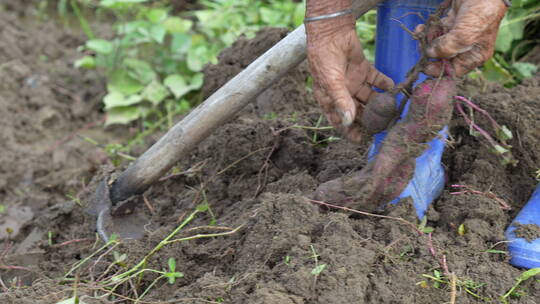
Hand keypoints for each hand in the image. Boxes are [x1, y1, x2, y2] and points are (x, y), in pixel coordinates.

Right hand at [306, 13, 393, 142]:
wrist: (331, 32)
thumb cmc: (324, 58)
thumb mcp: (331, 82)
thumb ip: (341, 101)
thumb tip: (348, 122)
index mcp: (329, 99)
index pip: (339, 120)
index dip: (349, 131)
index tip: (362, 140)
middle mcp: (342, 93)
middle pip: (357, 111)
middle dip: (369, 120)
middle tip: (383, 127)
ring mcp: (353, 82)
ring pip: (368, 98)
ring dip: (379, 104)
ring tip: (391, 111)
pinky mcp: (364, 70)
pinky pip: (376, 81)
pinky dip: (384, 84)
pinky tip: (393, 88)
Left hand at [418, 0, 507, 76]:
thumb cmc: (480, 14)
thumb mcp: (464, 36)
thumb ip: (446, 48)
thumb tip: (430, 54)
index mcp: (475, 56)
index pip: (453, 71)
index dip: (438, 71)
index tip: (424, 67)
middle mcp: (466, 47)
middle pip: (442, 58)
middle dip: (430, 54)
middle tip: (421, 48)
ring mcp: (458, 34)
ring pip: (436, 44)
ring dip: (426, 41)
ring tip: (421, 34)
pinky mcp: (451, 22)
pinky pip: (435, 30)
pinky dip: (426, 30)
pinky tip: (420, 28)